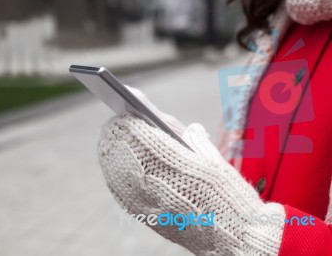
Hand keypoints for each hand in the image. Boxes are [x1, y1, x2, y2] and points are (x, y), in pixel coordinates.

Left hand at [98, 89, 284, 255]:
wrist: (227, 241)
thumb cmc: (226, 198)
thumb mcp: (215, 161)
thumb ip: (196, 139)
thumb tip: (188, 129)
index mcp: (169, 161)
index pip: (139, 127)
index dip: (134, 110)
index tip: (131, 97)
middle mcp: (147, 180)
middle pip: (118, 142)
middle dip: (122, 126)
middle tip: (125, 115)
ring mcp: (137, 197)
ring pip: (112, 161)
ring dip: (115, 143)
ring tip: (121, 132)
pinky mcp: (136, 211)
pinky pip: (116, 181)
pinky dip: (117, 166)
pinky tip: (122, 158)